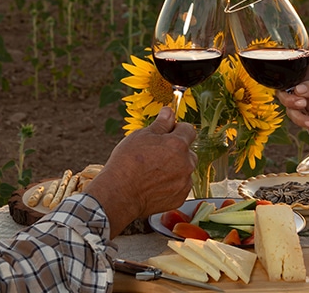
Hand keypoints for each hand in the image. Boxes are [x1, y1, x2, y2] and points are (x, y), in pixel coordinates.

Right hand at [86, 107, 196, 237]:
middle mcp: (186, 163)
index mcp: (178, 145)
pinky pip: (180, 186)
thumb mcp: (141, 136)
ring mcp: (184, 182)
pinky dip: (171, 184)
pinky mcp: (180, 197)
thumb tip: (169, 111)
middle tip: (156, 155)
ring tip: (153, 172)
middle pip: (188, 151)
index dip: (176, 129)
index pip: (189, 130)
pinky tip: (155, 184)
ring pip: (185, 170)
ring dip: (175, 168)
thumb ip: (161, 123)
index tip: (166, 134)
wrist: (120, 194)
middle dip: (176, 151)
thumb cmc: (127, 163)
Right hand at [276, 62, 308, 137]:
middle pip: (286, 91)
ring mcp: (306, 100)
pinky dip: (307, 122)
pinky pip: (298, 119)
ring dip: (299, 116)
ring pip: (290, 107)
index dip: (289, 83)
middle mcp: (306, 85)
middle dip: (290, 100)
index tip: (295, 91)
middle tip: (301, 104)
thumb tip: (297, 89)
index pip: (293, 74)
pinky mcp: (308, 114)